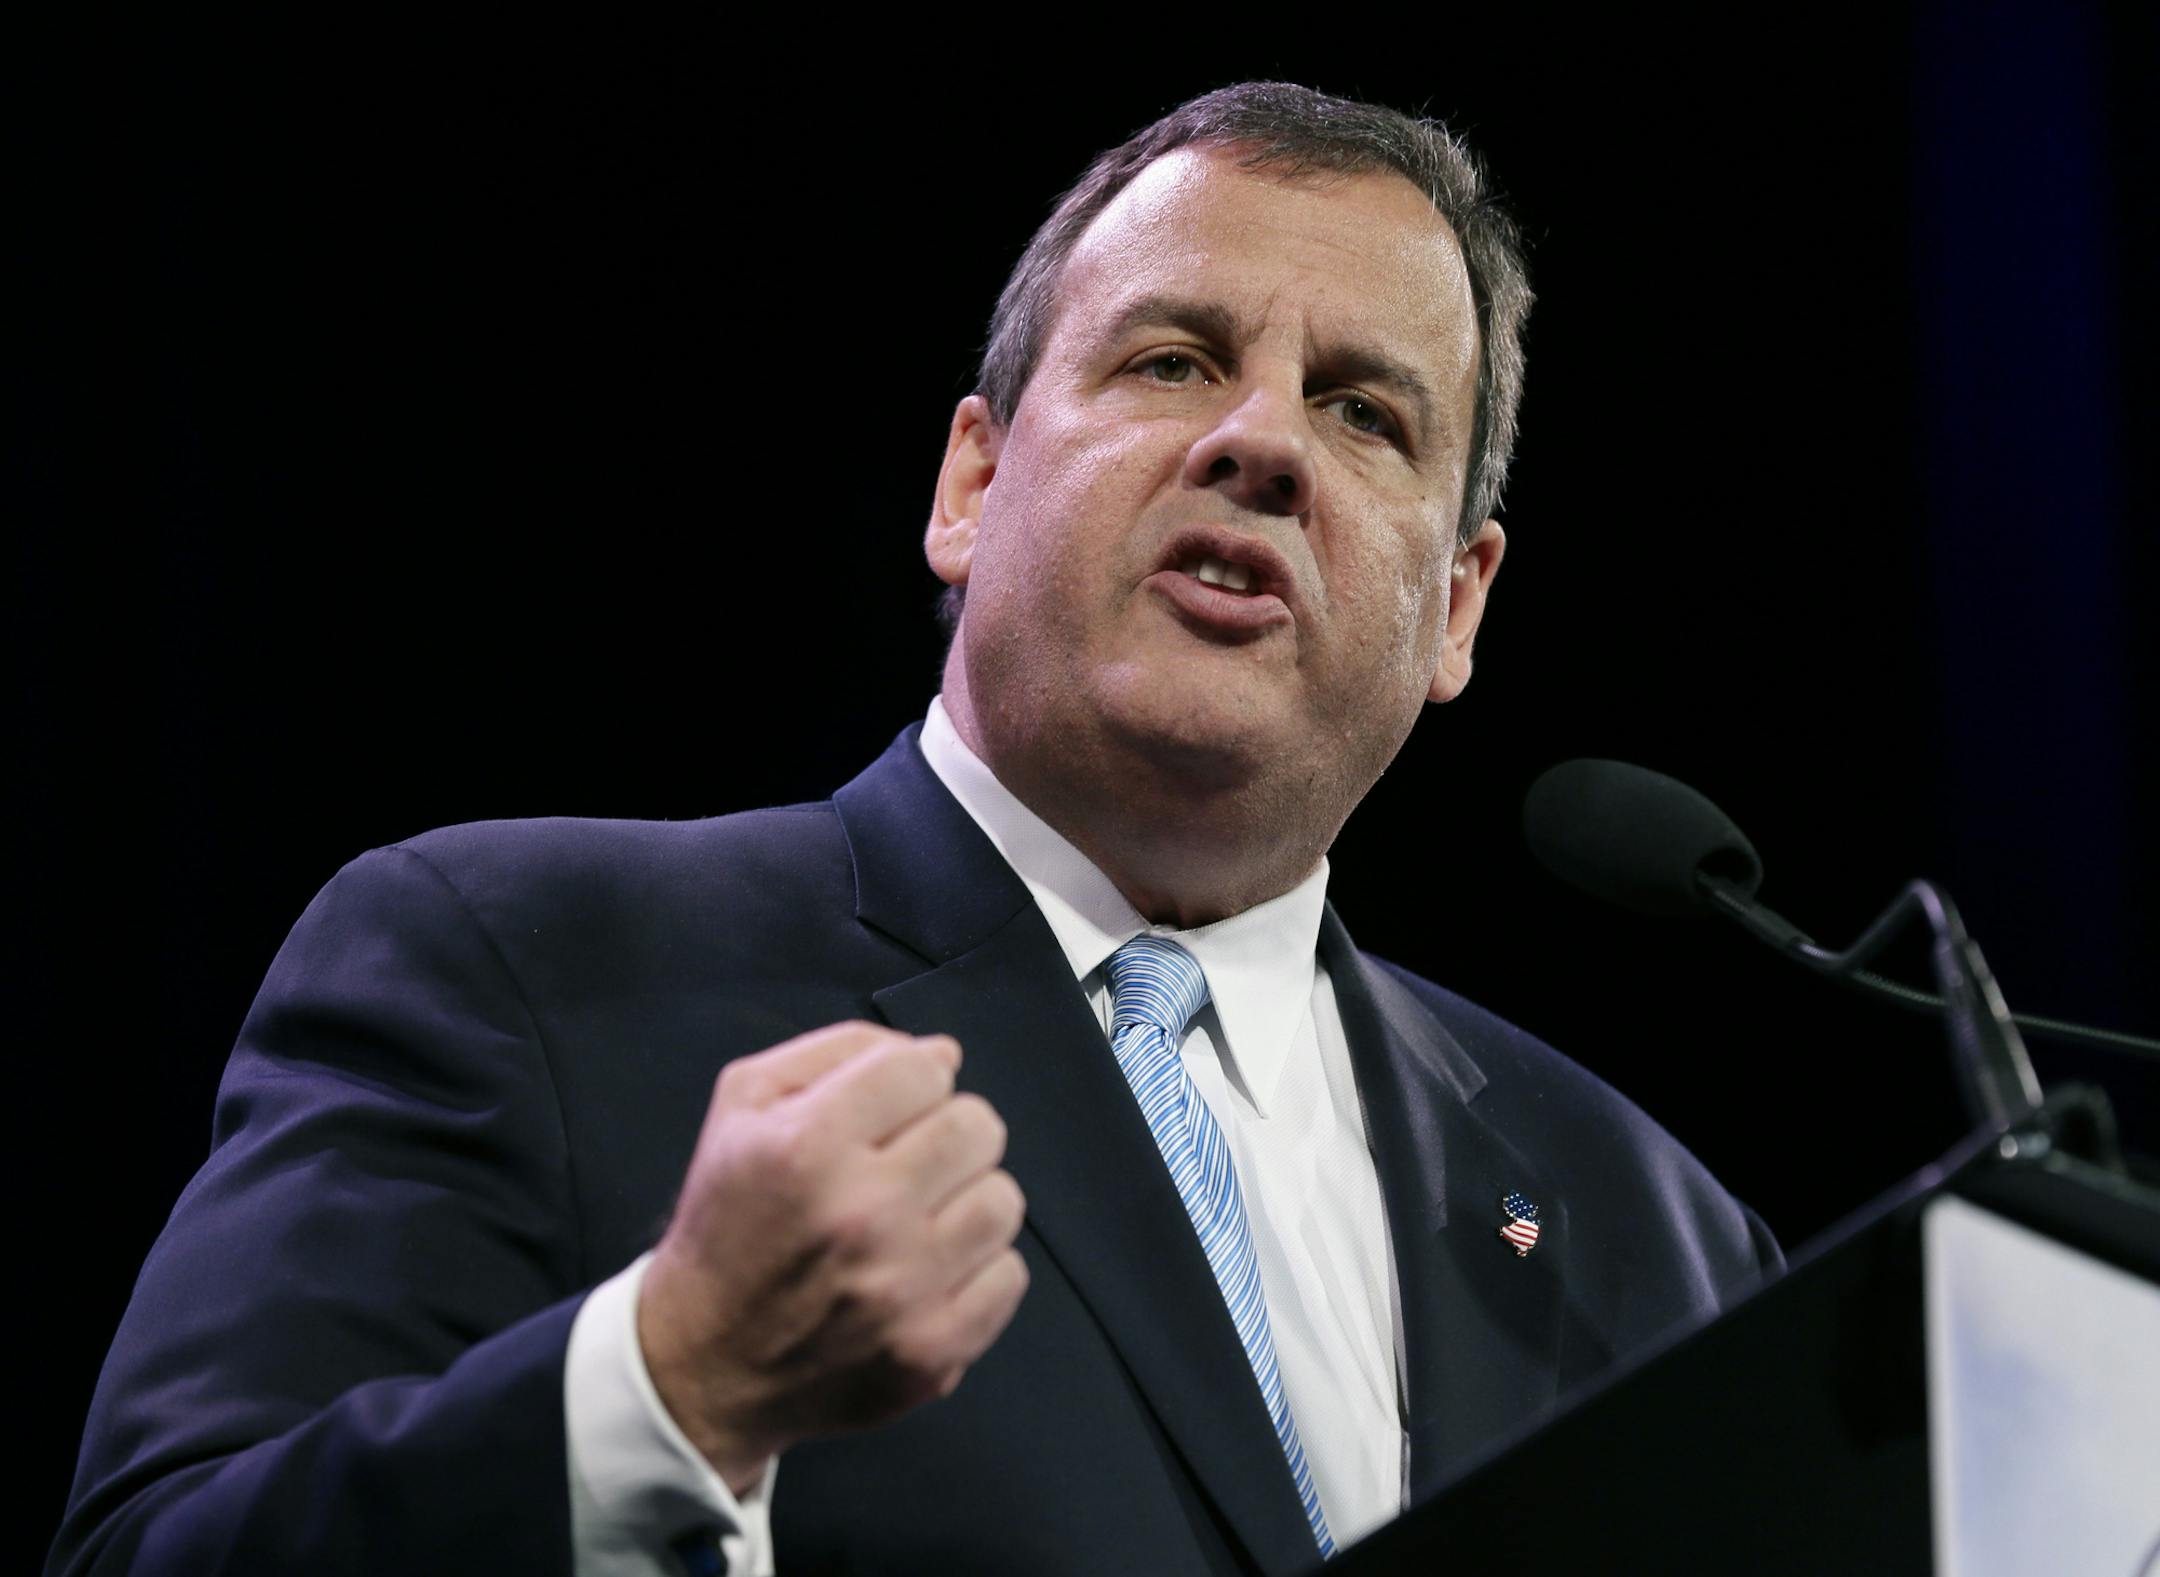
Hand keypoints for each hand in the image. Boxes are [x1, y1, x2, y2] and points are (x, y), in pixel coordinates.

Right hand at [637, 1022, 1027, 1492]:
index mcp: (808, 1146)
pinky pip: (1009, 1276)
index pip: (925, 1070)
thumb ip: (840, 1052)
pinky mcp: (931, 1352)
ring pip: (1002, 1200)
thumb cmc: (727, 1221)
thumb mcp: (743, 1107)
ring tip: (920, 1220)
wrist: (702, 1364)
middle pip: (977, 1127)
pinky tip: (928, 1274)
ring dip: (967, 1201)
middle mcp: (861, 1216)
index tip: (889, 1112)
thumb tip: (943, 1054)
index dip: (912, 1081)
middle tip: (909, 1165)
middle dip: (948, 1133)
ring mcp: (902, 1291)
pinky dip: (977, 1270)